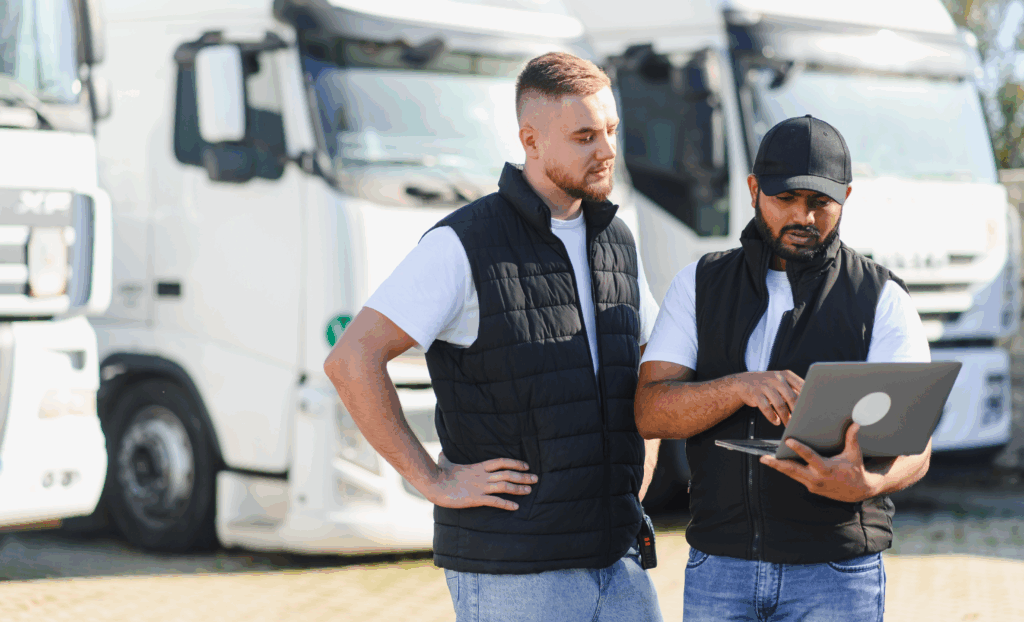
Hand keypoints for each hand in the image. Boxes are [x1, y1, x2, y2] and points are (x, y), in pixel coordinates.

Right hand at [427, 452, 537, 510]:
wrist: (434, 483)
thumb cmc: (438, 474)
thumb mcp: (445, 462)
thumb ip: (446, 458)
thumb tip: (441, 453)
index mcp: (478, 467)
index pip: (501, 462)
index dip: (515, 463)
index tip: (526, 465)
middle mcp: (482, 476)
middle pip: (508, 473)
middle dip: (523, 476)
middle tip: (536, 478)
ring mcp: (480, 487)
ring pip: (505, 486)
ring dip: (519, 488)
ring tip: (530, 490)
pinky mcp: (476, 498)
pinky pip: (495, 501)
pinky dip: (507, 504)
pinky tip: (515, 507)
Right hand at [734, 370, 803, 425]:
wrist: (744, 382)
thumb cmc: (768, 384)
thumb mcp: (781, 382)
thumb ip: (794, 389)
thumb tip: (810, 404)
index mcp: (786, 375)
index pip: (801, 386)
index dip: (807, 398)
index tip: (811, 409)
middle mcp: (776, 378)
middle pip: (791, 397)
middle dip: (797, 411)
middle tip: (801, 422)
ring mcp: (765, 385)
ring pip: (779, 404)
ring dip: (785, 417)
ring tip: (788, 424)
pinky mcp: (755, 394)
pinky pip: (766, 408)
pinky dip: (772, 417)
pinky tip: (776, 421)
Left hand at [759, 423, 882, 502]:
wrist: (858, 491)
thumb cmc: (855, 470)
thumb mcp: (854, 454)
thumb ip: (852, 439)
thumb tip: (855, 424)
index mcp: (827, 469)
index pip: (810, 457)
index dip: (799, 449)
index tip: (788, 441)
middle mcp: (817, 479)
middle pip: (793, 470)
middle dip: (777, 464)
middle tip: (763, 458)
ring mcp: (812, 485)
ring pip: (792, 474)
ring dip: (778, 467)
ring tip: (765, 459)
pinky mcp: (811, 488)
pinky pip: (797, 477)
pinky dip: (788, 470)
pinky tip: (778, 463)